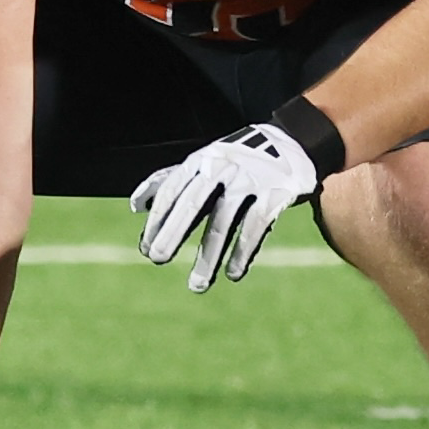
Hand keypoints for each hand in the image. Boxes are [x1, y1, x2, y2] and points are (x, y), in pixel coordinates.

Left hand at [131, 123, 316, 291]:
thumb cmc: (235, 159)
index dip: (157, 219)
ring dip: (208, 256)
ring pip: (223, 222)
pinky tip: (232, 274)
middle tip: (157, 259)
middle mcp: (222, 167)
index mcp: (201, 160)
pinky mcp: (275, 193)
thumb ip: (169, 181)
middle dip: (173, 233)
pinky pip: (255, 226)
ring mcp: (249, 180)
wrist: (293, 142)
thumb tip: (136, 205)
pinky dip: (242, 252)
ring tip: (197, 285)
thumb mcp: (202, 162)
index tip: (145, 248)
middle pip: (193, 204)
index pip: (172, 190)